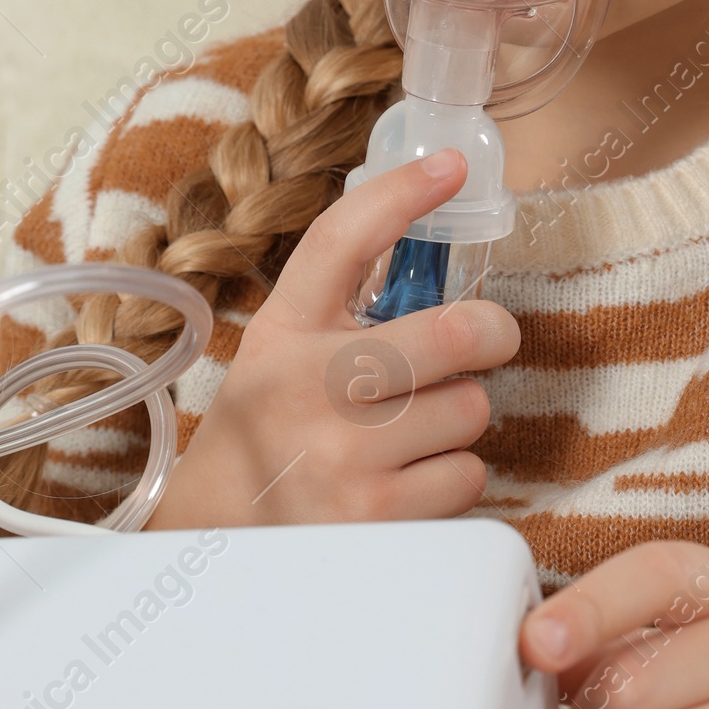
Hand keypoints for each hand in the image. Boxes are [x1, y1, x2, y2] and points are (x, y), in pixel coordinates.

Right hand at [148, 149, 518, 529]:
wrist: (219, 542)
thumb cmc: (271, 435)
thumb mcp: (282, 355)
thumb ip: (345, 308)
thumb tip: (430, 231)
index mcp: (281, 332)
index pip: (341, 239)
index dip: (403, 193)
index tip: (450, 165)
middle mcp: (304, 387)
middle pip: (454, 332)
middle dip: (489, 334)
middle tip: (482, 342)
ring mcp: (339, 456)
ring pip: (470, 409)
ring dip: (458, 422)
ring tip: (407, 439)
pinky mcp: (375, 519)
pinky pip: (467, 475)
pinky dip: (450, 480)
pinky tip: (403, 486)